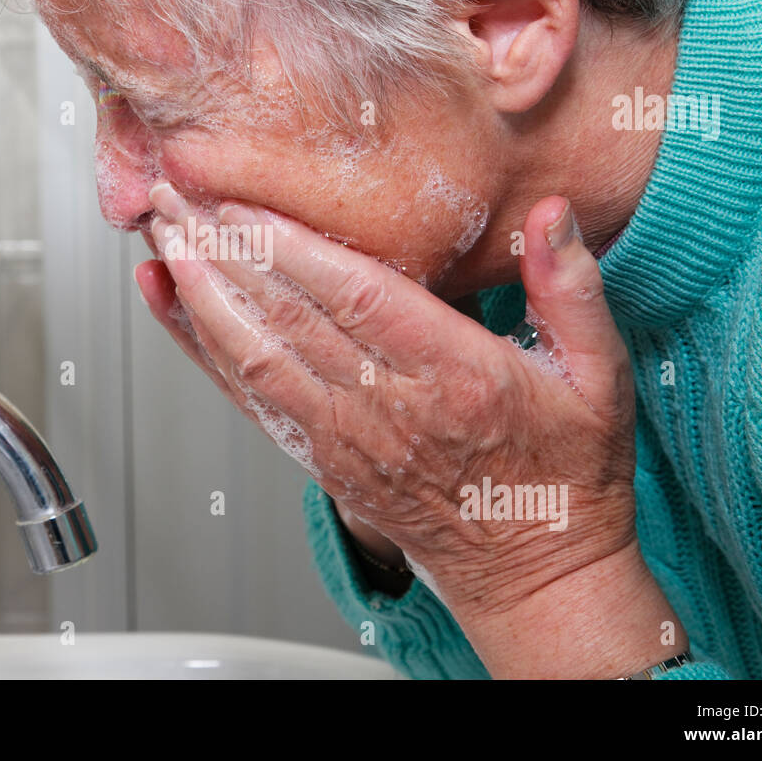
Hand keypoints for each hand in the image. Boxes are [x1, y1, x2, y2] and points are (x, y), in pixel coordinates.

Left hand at [137, 183, 685, 676]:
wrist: (532, 569)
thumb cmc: (563, 473)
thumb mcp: (600, 378)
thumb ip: (571, 291)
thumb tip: (549, 214)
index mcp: (456, 375)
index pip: (357, 298)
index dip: (289, 247)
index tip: (239, 200)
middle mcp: (390, 407)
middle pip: (287, 317)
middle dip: (221, 249)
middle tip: (174, 191)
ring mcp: (348, 437)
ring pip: (255, 355)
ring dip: (198, 292)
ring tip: (162, 233)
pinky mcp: (322, 458)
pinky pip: (249, 397)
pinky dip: (202, 349)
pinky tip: (173, 304)